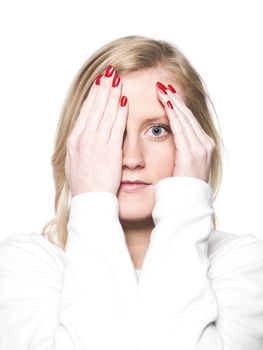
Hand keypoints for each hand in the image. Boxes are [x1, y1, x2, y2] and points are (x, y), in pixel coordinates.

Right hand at [65, 65, 127, 196]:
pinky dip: (120, 114)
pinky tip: (124, 102)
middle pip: (95, 107)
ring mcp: (96, 144)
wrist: (90, 201)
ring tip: (118, 80)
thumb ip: (81, 142)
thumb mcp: (75, 159)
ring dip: (112, 95)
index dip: (93, 94)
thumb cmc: (84, 183)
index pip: (85, 111)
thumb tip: (86, 129)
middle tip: (109, 71)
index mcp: (75, 139)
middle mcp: (84, 138)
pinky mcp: (110, 151)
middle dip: (103, 88)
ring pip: (105, 114)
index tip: (99, 82)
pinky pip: (115, 128)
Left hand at [156, 82, 214, 182]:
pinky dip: (173, 114)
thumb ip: (181, 151)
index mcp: (204, 146)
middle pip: (188, 116)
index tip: (167, 94)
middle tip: (162, 85)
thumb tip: (172, 142)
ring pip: (184, 119)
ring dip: (172, 102)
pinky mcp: (191, 154)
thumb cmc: (180, 187)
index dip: (178, 106)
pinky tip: (165, 103)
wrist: (186, 205)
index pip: (189, 121)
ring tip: (161, 89)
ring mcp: (200, 149)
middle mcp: (205, 144)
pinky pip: (181, 128)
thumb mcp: (183, 166)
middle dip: (174, 99)